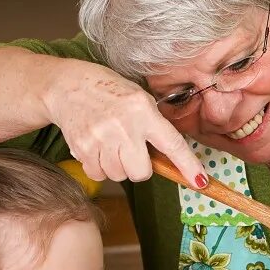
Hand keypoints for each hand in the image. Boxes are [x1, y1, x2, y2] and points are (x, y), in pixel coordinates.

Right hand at [41, 60, 206, 185]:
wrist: (68, 87)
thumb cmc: (110, 93)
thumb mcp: (139, 100)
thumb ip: (154, 127)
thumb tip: (170, 160)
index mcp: (143, 110)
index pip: (172, 144)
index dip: (188, 166)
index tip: (200, 182)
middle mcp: (123, 126)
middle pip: (141, 172)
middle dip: (139, 167)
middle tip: (131, 150)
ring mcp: (100, 138)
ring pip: (119, 176)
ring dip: (118, 167)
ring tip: (111, 144)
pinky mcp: (81, 148)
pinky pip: (98, 174)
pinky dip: (100, 167)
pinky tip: (97, 148)